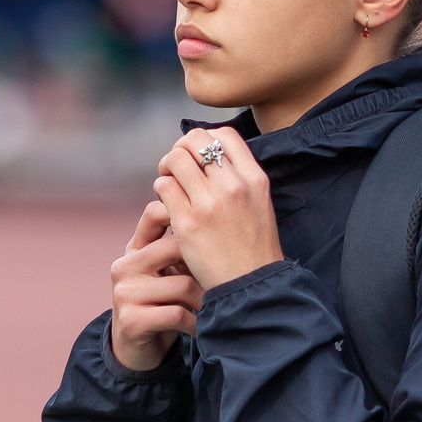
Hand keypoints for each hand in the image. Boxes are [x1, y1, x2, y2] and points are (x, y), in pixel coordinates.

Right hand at [110, 200, 204, 371]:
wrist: (136, 349)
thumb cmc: (161, 303)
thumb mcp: (165, 272)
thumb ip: (179, 247)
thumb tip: (218, 216)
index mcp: (135, 249)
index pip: (153, 214)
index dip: (182, 212)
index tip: (211, 225)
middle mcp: (125, 266)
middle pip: (175, 247)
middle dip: (204, 265)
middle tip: (223, 277)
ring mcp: (125, 293)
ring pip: (182, 285)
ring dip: (204, 299)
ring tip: (213, 307)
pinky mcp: (131, 320)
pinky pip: (177, 314)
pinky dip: (196, 322)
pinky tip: (201, 327)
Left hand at [153, 128, 281, 289]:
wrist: (251, 286)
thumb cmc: (253, 247)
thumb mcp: (259, 203)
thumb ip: (240, 176)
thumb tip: (209, 155)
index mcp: (254, 178)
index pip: (224, 134)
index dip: (205, 139)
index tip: (199, 156)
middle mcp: (233, 185)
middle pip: (194, 140)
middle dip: (180, 149)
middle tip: (177, 169)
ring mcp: (209, 203)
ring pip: (174, 159)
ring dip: (167, 168)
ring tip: (171, 185)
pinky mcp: (187, 223)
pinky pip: (163, 187)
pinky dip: (161, 190)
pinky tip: (168, 205)